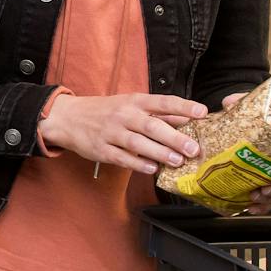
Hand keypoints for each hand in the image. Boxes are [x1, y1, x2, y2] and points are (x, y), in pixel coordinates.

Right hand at [36, 93, 207, 174]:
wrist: (68, 117)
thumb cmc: (106, 111)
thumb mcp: (131, 105)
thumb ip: (159, 113)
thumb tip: (188, 118)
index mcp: (135, 101)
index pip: (163, 102)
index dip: (183, 107)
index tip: (202, 112)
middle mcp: (124, 115)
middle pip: (152, 126)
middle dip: (175, 138)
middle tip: (194, 149)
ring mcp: (111, 132)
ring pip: (138, 143)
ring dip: (160, 153)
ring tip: (178, 161)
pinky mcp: (101, 149)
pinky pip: (122, 157)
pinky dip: (138, 163)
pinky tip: (153, 169)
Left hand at [218, 94, 270, 214]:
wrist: (248, 121)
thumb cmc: (260, 114)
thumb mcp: (252, 106)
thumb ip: (242, 102)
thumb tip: (229, 103)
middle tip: (267, 188)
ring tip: (255, 197)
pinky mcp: (268, 185)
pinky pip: (269, 201)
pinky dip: (261, 207)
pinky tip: (251, 208)